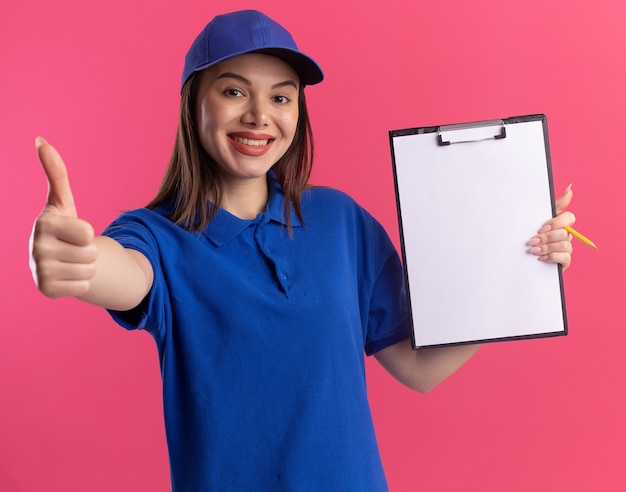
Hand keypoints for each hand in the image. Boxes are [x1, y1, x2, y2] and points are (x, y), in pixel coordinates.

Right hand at [29, 138, 97, 297]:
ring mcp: (40, 272)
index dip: (87, 232)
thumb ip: (56, 173)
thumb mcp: (62, 201)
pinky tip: (67, 275)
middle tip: (73, 248)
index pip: (87, 233)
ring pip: (89, 271)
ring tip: (71, 260)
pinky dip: (81, 283)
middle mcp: (36, 249)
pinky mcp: (47, 291)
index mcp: (42, 224)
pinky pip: (84, 288)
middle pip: (91, 253)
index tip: (73, 231)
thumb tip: (40, 140)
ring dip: (86, 267)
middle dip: (88, 251)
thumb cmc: (62, 226)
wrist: (54, 258)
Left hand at [527, 185, 574, 269]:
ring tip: (533, 250)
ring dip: (547, 248)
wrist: (520, 258)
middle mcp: (566, 235)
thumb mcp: (537, 218)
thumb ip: (554, 204)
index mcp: (560, 224)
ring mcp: (566, 248)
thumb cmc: (531, 234)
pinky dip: (551, 257)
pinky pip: (565, 258)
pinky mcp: (565, 261)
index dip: (557, 222)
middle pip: (565, 233)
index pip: (569, 217)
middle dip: (547, 238)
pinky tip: (540, 258)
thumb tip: (570, 186)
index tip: (542, 228)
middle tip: (532, 241)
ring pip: (564, 245)